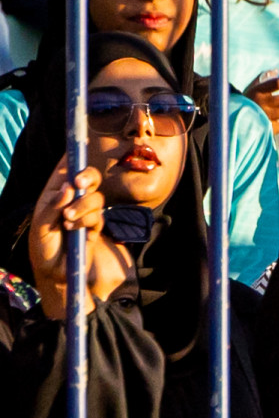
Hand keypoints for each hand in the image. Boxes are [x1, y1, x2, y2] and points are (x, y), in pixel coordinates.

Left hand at [28, 160, 130, 318]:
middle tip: (79, 184)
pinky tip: (73, 229)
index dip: (75, 155)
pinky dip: (86, 221)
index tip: (83, 144)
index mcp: (55, 192)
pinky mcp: (95, 226)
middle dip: (87, 177)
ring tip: (67, 220)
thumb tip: (69, 187)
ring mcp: (86, 212)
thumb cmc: (42, 246)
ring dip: (83, 206)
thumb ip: (53, 206)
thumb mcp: (40, 225)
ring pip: (95, 198)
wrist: (55, 272)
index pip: (66, 168)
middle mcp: (72, 199)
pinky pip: (98, 216)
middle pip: (89, 178)